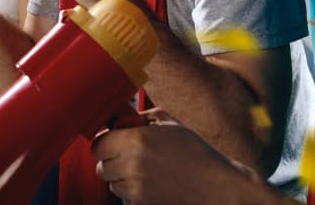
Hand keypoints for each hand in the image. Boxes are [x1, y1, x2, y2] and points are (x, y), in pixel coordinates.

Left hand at [92, 109, 259, 204]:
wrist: (216, 185)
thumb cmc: (195, 152)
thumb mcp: (169, 123)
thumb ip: (140, 118)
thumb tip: (119, 119)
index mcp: (136, 140)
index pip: (97, 145)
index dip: (103, 143)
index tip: (110, 142)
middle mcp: (132, 164)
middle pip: (101, 166)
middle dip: (111, 160)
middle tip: (127, 156)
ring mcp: (136, 188)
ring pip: (112, 184)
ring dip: (121, 178)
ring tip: (144, 170)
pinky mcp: (142, 204)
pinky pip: (124, 198)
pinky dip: (132, 192)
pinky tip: (150, 184)